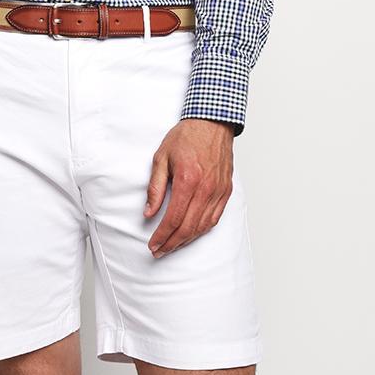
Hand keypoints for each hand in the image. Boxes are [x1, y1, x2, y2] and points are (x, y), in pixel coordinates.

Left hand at [144, 118, 234, 256]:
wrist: (212, 122)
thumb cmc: (186, 137)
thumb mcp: (161, 157)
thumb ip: (155, 187)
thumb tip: (148, 212)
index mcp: (188, 180)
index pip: (174, 218)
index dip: (162, 235)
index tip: (153, 245)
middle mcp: (205, 189)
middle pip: (188, 227)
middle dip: (172, 243)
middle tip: (159, 251)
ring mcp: (218, 191)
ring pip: (203, 226)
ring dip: (186, 240)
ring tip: (172, 246)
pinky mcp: (226, 191)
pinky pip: (215, 218)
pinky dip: (202, 230)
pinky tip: (192, 234)